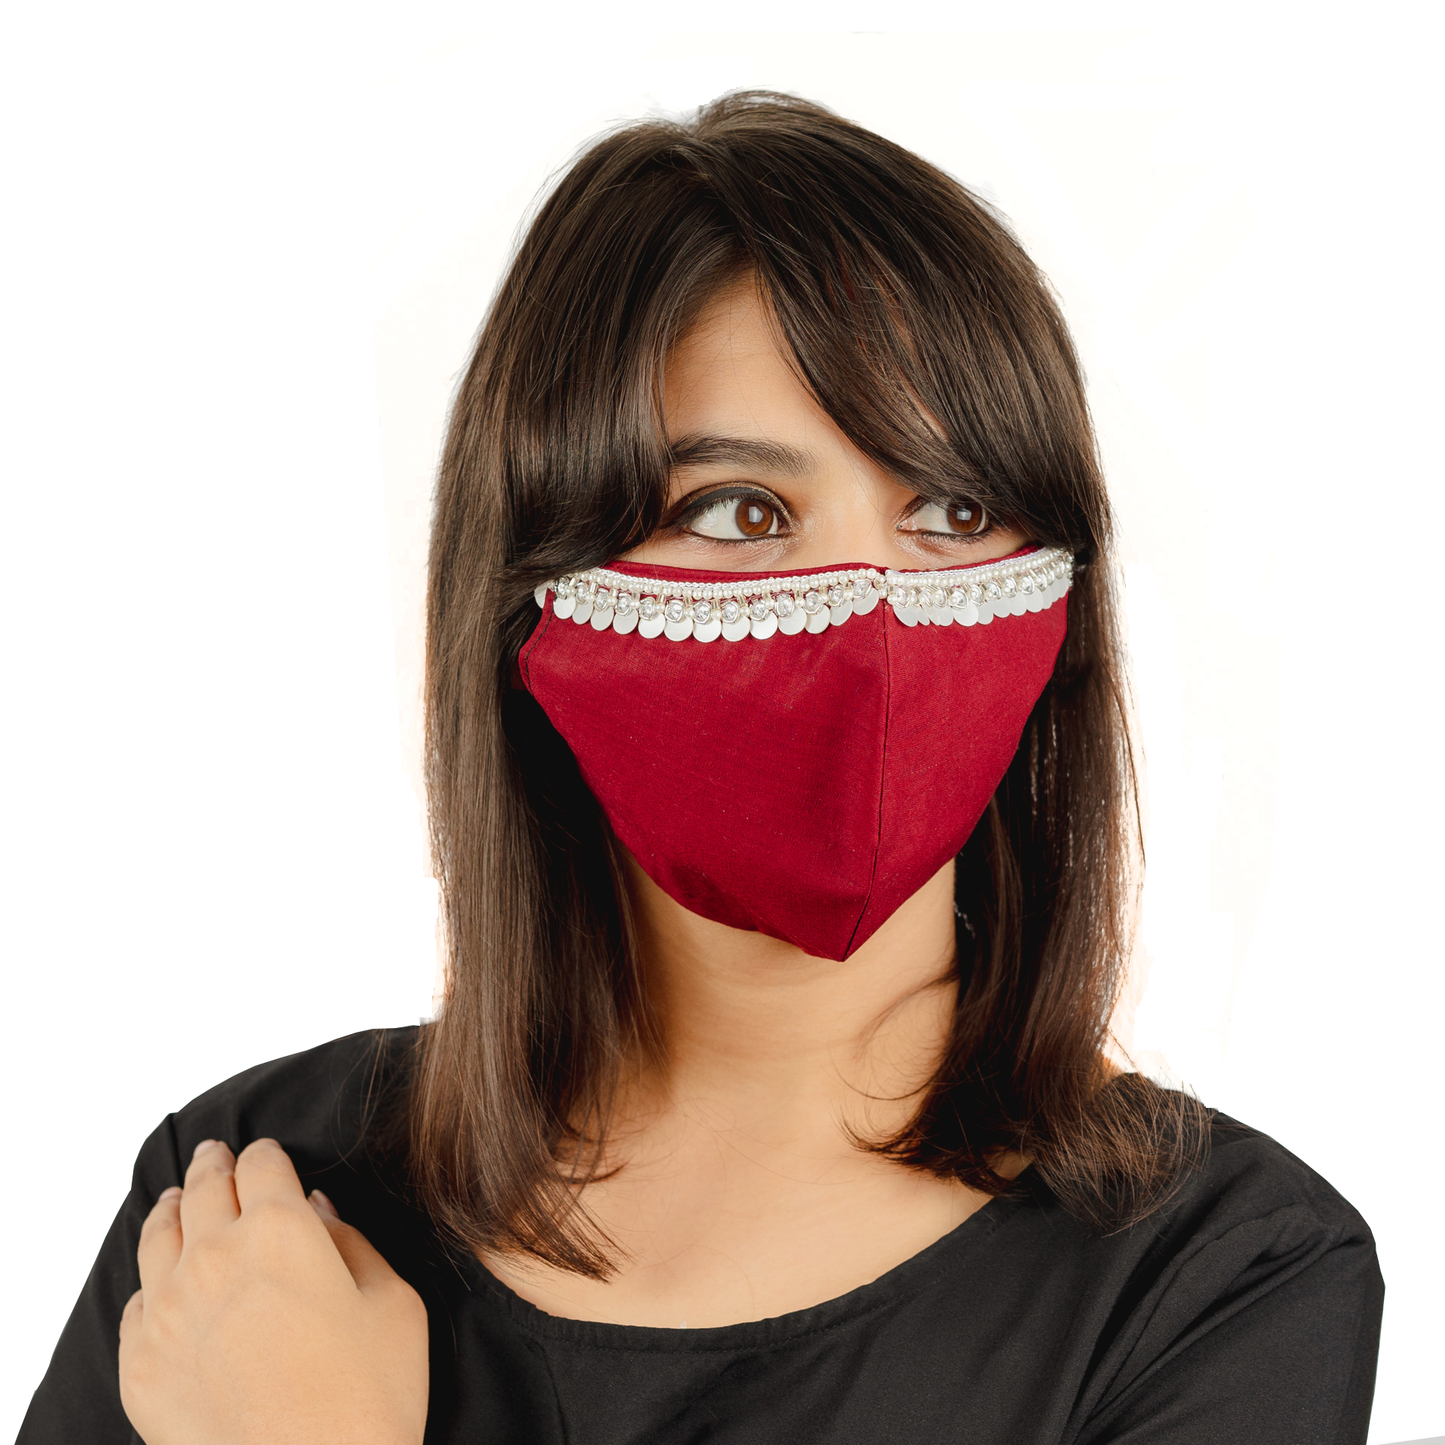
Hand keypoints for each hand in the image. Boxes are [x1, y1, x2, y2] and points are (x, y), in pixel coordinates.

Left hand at [118, 1137, 428, 1444]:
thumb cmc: (370, 1400)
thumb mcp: (394, 1303)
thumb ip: (353, 1242)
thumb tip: (318, 1209)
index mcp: (284, 1230)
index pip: (264, 1164)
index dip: (267, 1153)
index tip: (268, 1154)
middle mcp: (216, 1258)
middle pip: (206, 1188)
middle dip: (215, 1166)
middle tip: (216, 1155)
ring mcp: (169, 1312)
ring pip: (158, 1236)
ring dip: (173, 1209)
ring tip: (178, 1200)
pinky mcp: (140, 1366)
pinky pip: (137, 1304)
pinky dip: (151, 1281)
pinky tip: (162, 1282)